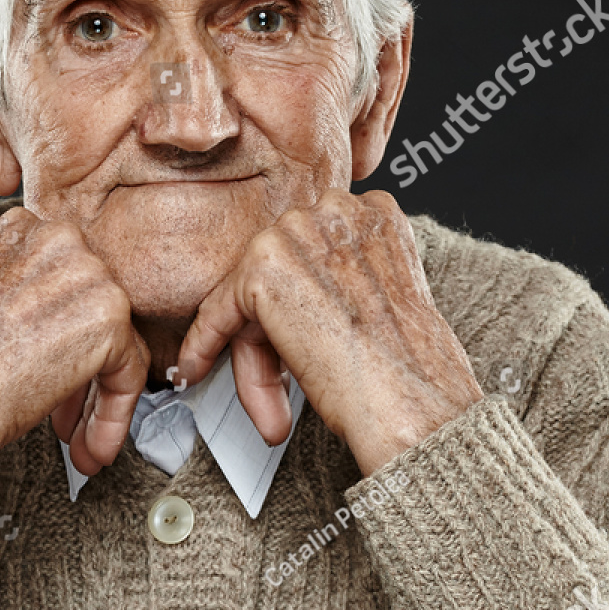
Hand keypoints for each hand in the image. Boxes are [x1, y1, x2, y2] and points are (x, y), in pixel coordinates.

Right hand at [0, 208, 148, 517]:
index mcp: (19, 231)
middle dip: (82, 371)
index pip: (65, 283)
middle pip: (95, 309)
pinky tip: (91, 446)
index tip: (46, 377)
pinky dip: (114, 415)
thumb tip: (56, 326)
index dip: (59, 338)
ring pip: (117, 343)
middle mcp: (55, 238)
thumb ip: (22, 297)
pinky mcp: (108, 314)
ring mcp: (85, 271)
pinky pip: (129, 370)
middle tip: (64, 418)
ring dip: (98, 401)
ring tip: (78, 442)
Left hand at [173, 190, 482, 474]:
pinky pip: (219, 308)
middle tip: (282, 382)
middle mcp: (337, 208)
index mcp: (375, 214)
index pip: (313, 252)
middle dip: (274, 333)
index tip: (295, 336)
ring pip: (251, 292)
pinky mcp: (264, 266)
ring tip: (265, 400)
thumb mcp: (380, 303)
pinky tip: (197, 368)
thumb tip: (296, 304)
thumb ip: (340, 282)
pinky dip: (206, 343)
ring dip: (253, 353)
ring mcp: (299, 231)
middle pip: (280, 270)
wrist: (411, 398)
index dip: (301, 303)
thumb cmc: (409, 368)